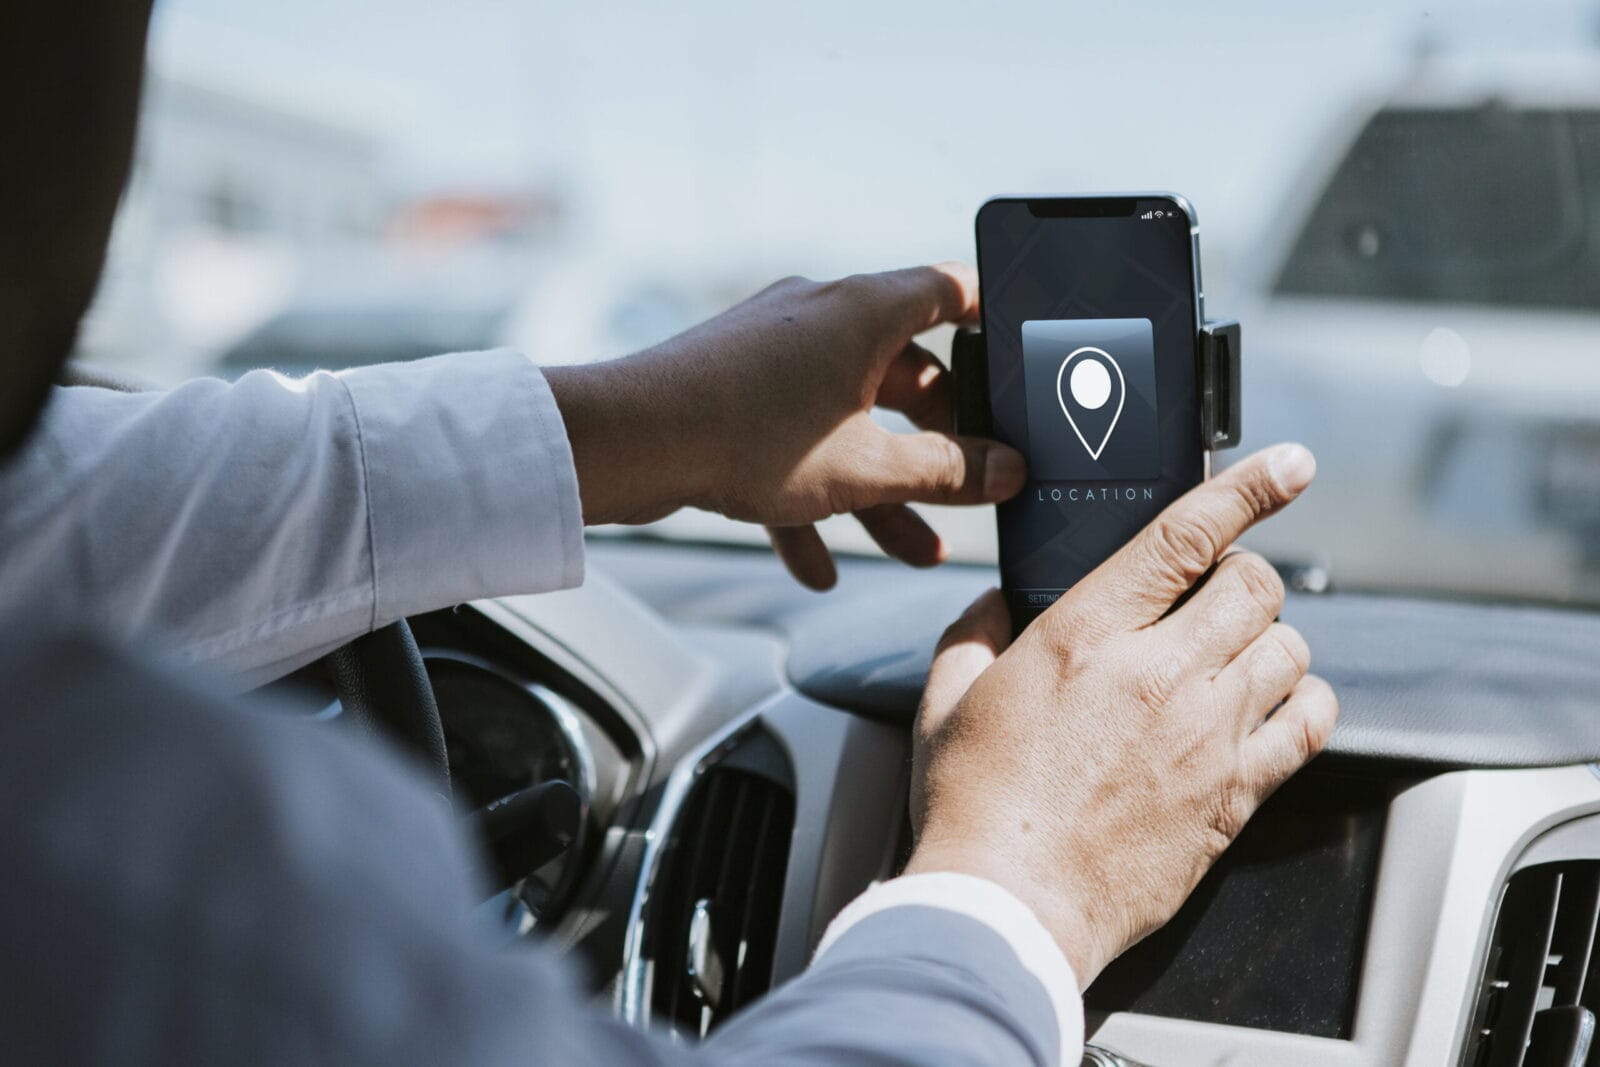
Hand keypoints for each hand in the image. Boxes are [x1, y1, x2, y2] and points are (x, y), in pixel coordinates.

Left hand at [544, 265, 1026, 587]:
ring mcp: (772, 355)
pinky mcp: (732, 393)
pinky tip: (817, 567)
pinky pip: (789, 443)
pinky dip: (809, 497)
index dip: (992, 320)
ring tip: (912, 551)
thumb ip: (946, 472)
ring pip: (847, 421)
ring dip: (880, 487)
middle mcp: (820, 319)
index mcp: (864, 311)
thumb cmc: (748, 435)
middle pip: (904, 374)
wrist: (627, 442)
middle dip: (938, 444)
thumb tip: (1009, 470)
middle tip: (968, 491)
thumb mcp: (867, 468)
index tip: (1017, 359)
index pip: (950, 292)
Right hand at [903, 444, 1337, 986]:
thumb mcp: (945, 699)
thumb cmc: (972, 807)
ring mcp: (1206, 735)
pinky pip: (1310, 724)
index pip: (1186, 536)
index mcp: (1085, 636)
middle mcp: (1158, 674)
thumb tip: (996, 604)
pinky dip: (1305, 702)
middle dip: (1242, 575)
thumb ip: (972, 633)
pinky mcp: (1234, 794)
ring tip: (1234, 656)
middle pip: (1253, 585)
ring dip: (1269, 639)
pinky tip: (1276, 705)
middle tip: (1214, 593)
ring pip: (1290, 648)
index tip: (1288, 464)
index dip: (1248, 488)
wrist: (1009, 906)